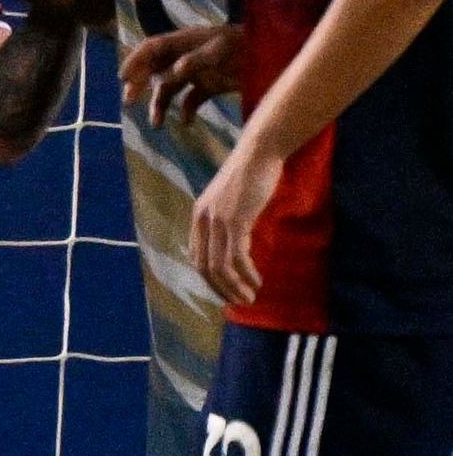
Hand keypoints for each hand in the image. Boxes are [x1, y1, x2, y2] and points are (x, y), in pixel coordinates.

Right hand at [125, 20, 243, 121]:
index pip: (152, 48)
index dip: (135, 60)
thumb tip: (172, 71)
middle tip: (128, 102)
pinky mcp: (212, 86)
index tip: (123, 78)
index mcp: (185, 41)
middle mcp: (187, 56)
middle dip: (139, 85)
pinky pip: (191, 100)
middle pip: (155, 70)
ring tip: (157, 124)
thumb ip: (197, 59)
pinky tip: (187, 123)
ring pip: (170, 89)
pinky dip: (186, 112)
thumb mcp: (222, 48)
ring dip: (160, 105)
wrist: (278, 54)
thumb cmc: (248, 44)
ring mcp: (199, 72)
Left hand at [192, 137, 278, 309]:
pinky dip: (246, 274)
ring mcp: (216, 220)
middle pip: (204, 267)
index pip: (196, 257)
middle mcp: (202, 220)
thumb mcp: (231, 201)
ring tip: (250, 298)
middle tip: (239, 302)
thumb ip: (227, 221)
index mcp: (197, 216)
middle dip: (221, 289)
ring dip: (234, 287)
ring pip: (219, 267)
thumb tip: (236, 244)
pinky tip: (257, 281)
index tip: (226, 291)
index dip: (210, 279)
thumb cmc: (251, 175)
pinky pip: (236, 257)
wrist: (260, 153)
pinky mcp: (235, 220)